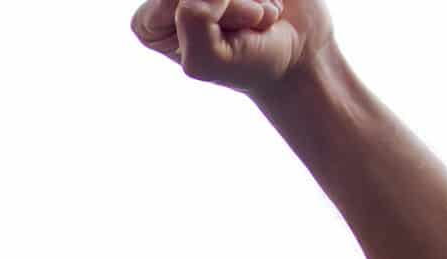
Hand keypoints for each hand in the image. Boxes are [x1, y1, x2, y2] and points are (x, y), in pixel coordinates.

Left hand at [132, 0, 330, 93]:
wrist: (297, 57)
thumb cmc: (247, 64)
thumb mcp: (206, 61)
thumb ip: (192, 21)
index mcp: (149, 22)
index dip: (211, 13)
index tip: (228, 37)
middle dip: (231, 4)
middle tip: (246, 25)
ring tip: (256, 17)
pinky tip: (268, 2)